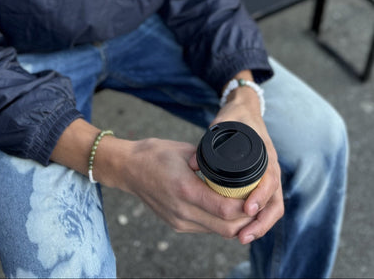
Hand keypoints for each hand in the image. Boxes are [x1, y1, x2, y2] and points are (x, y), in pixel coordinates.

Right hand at [109, 137, 256, 237]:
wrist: (128, 168)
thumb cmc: (154, 154)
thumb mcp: (186, 151)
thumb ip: (211, 162)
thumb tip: (235, 168)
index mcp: (185, 190)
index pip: (226, 209)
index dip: (247, 205)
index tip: (256, 193)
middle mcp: (183, 211)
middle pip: (227, 228)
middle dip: (247, 218)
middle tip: (256, 202)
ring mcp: (179, 221)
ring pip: (219, 232)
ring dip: (235, 223)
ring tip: (245, 205)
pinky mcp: (177, 224)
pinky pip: (207, 229)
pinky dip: (220, 222)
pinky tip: (226, 208)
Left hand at [212, 84, 283, 243]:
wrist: (246, 109)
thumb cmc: (235, 116)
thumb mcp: (223, 123)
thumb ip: (209, 141)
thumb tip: (193, 164)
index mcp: (266, 154)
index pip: (269, 180)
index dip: (260, 196)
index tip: (247, 208)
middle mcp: (271, 167)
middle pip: (274, 202)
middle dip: (260, 222)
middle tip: (243, 235)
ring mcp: (270, 175)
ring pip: (272, 207)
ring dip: (259, 224)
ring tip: (242, 238)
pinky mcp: (263, 181)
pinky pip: (265, 204)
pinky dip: (257, 218)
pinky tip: (243, 229)